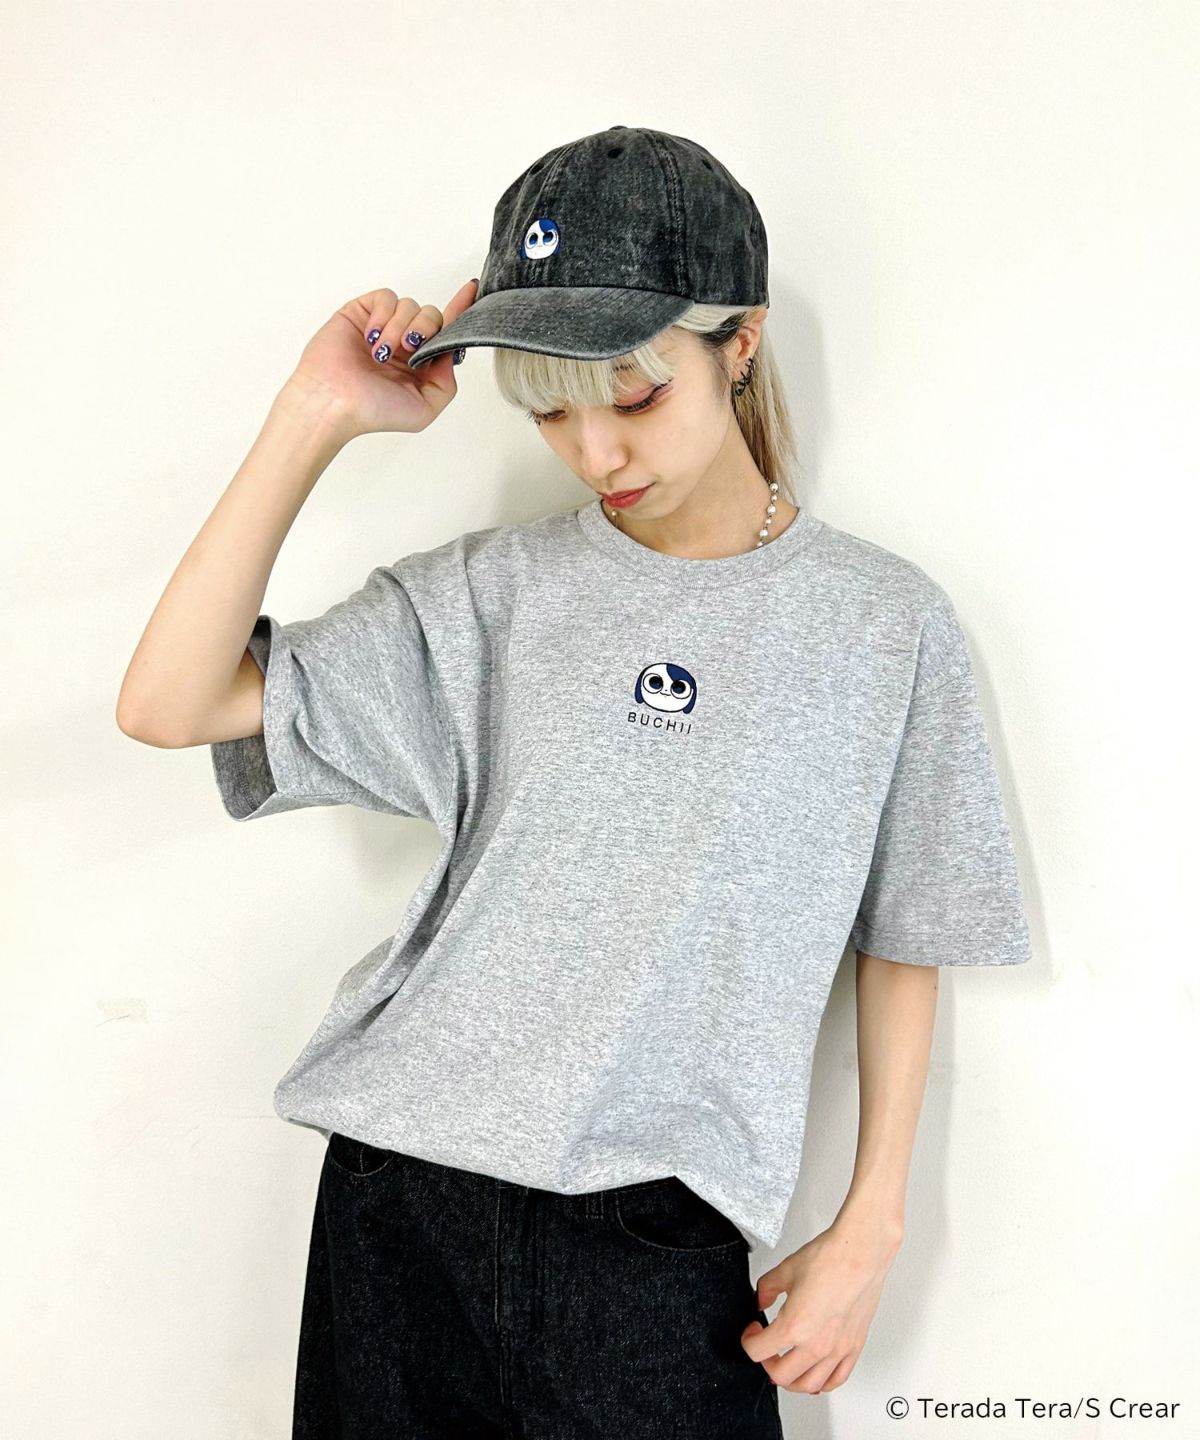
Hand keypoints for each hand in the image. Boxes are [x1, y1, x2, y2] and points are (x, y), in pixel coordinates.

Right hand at [284, 280, 479, 439]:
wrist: (335, 401)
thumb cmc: (372, 411)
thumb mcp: (424, 409)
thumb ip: (446, 382)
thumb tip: (450, 352)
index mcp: (420, 364)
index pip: (445, 332)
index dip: (460, 310)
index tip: (472, 289)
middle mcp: (403, 344)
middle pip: (432, 315)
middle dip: (426, 329)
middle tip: (409, 348)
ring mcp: (383, 327)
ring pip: (410, 305)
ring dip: (400, 328)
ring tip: (382, 352)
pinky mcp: (362, 312)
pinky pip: (386, 298)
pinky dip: (383, 315)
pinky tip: (372, 336)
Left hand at [741, 1211, 902, 1393]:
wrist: (861, 1253)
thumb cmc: (830, 1259)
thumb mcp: (786, 1270)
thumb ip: (766, 1289)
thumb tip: (761, 1300)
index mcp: (795, 1326)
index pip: (758, 1351)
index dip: (748, 1341)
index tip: (752, 1332)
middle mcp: (817, 1345)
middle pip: (781, 1376)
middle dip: (767, 1363)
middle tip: (767, 1348)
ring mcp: (837, 1349)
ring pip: (809, 1385)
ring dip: (793, 1380)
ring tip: (787, 1365)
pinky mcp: (854, 1347)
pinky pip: (836, 1379)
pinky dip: (822, 1383)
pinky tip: (815, 1373)